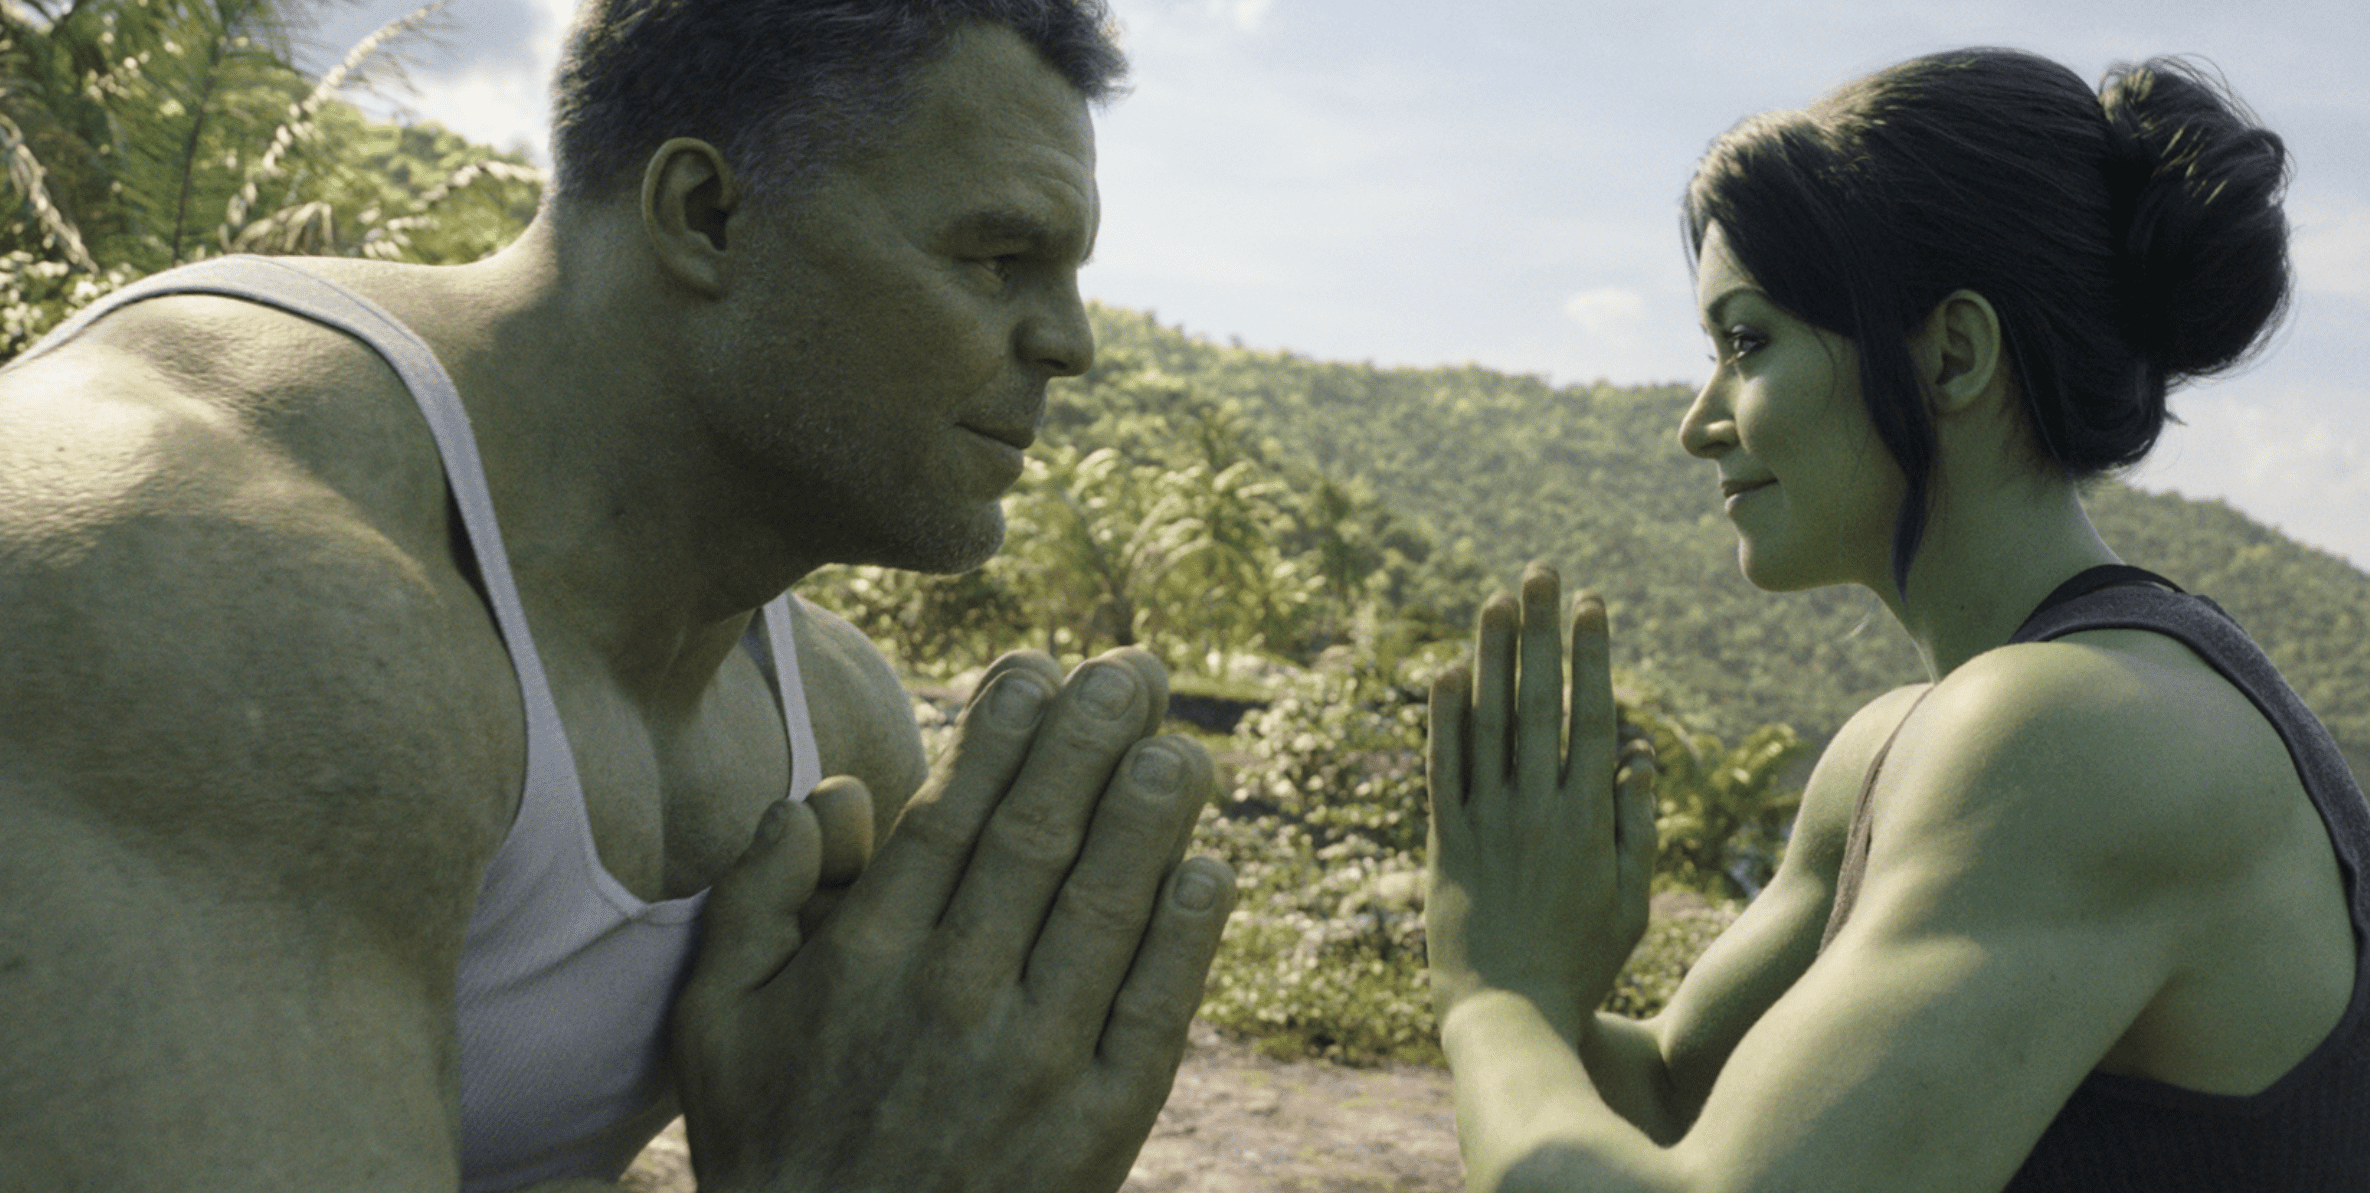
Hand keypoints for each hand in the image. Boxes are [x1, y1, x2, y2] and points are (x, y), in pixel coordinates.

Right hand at [671, 647, 1235, 1192]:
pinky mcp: (1097, 1130)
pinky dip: (1186, 937)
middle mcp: (952, 998)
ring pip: (1104, 910)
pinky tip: (1209, 869)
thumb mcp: (714, 1021)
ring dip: (1152, 816)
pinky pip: (1153, 1012)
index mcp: (864, 962)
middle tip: (1135, 669)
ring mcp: (1032, 1065)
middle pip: (1037, 841)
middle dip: (1091, 742)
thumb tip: (825, 791)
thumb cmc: (773, 1147)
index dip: (1002, 734)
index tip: (1039, 669)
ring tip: (1182, 744)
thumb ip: (756, 895)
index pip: (950, 818)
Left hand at [1426, 563, 1656, 1042]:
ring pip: (1488, 722)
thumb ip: (1636, 824)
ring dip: (1492, 657)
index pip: (1592, 717)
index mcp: (1588, 820)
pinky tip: (1445, 671)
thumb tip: (1638, 752)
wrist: (1507, 1013)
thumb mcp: (1632, 901)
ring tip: (1496, 600)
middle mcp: (1535, 809)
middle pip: (1539, 702)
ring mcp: (1486, 821)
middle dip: (1542, 632)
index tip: (1592, 605)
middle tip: (1542, 573)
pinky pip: (1443, 767)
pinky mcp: (1445, 840)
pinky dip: (1443, 718)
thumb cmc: (1581, 962)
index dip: (1591, 657)